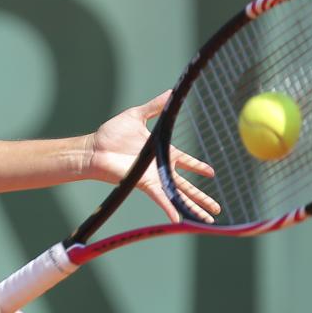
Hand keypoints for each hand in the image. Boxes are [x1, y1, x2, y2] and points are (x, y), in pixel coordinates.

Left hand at [88, 89, 220, 222]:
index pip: (186, 161)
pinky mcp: (144, 183)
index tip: (211, 172)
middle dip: (202, 197)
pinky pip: (161, 198)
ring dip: (194, 207)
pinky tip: (179, 220)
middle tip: (217, 208)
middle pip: (187, 185)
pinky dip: (170, 209)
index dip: (198, 167)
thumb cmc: (111, 133)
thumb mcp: (137, 115)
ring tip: (210, 220)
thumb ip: (155, 107)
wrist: (94, 148)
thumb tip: (171, 92)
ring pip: (179, 195)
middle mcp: (159, 167)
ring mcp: (153, 177)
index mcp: (161, 151)